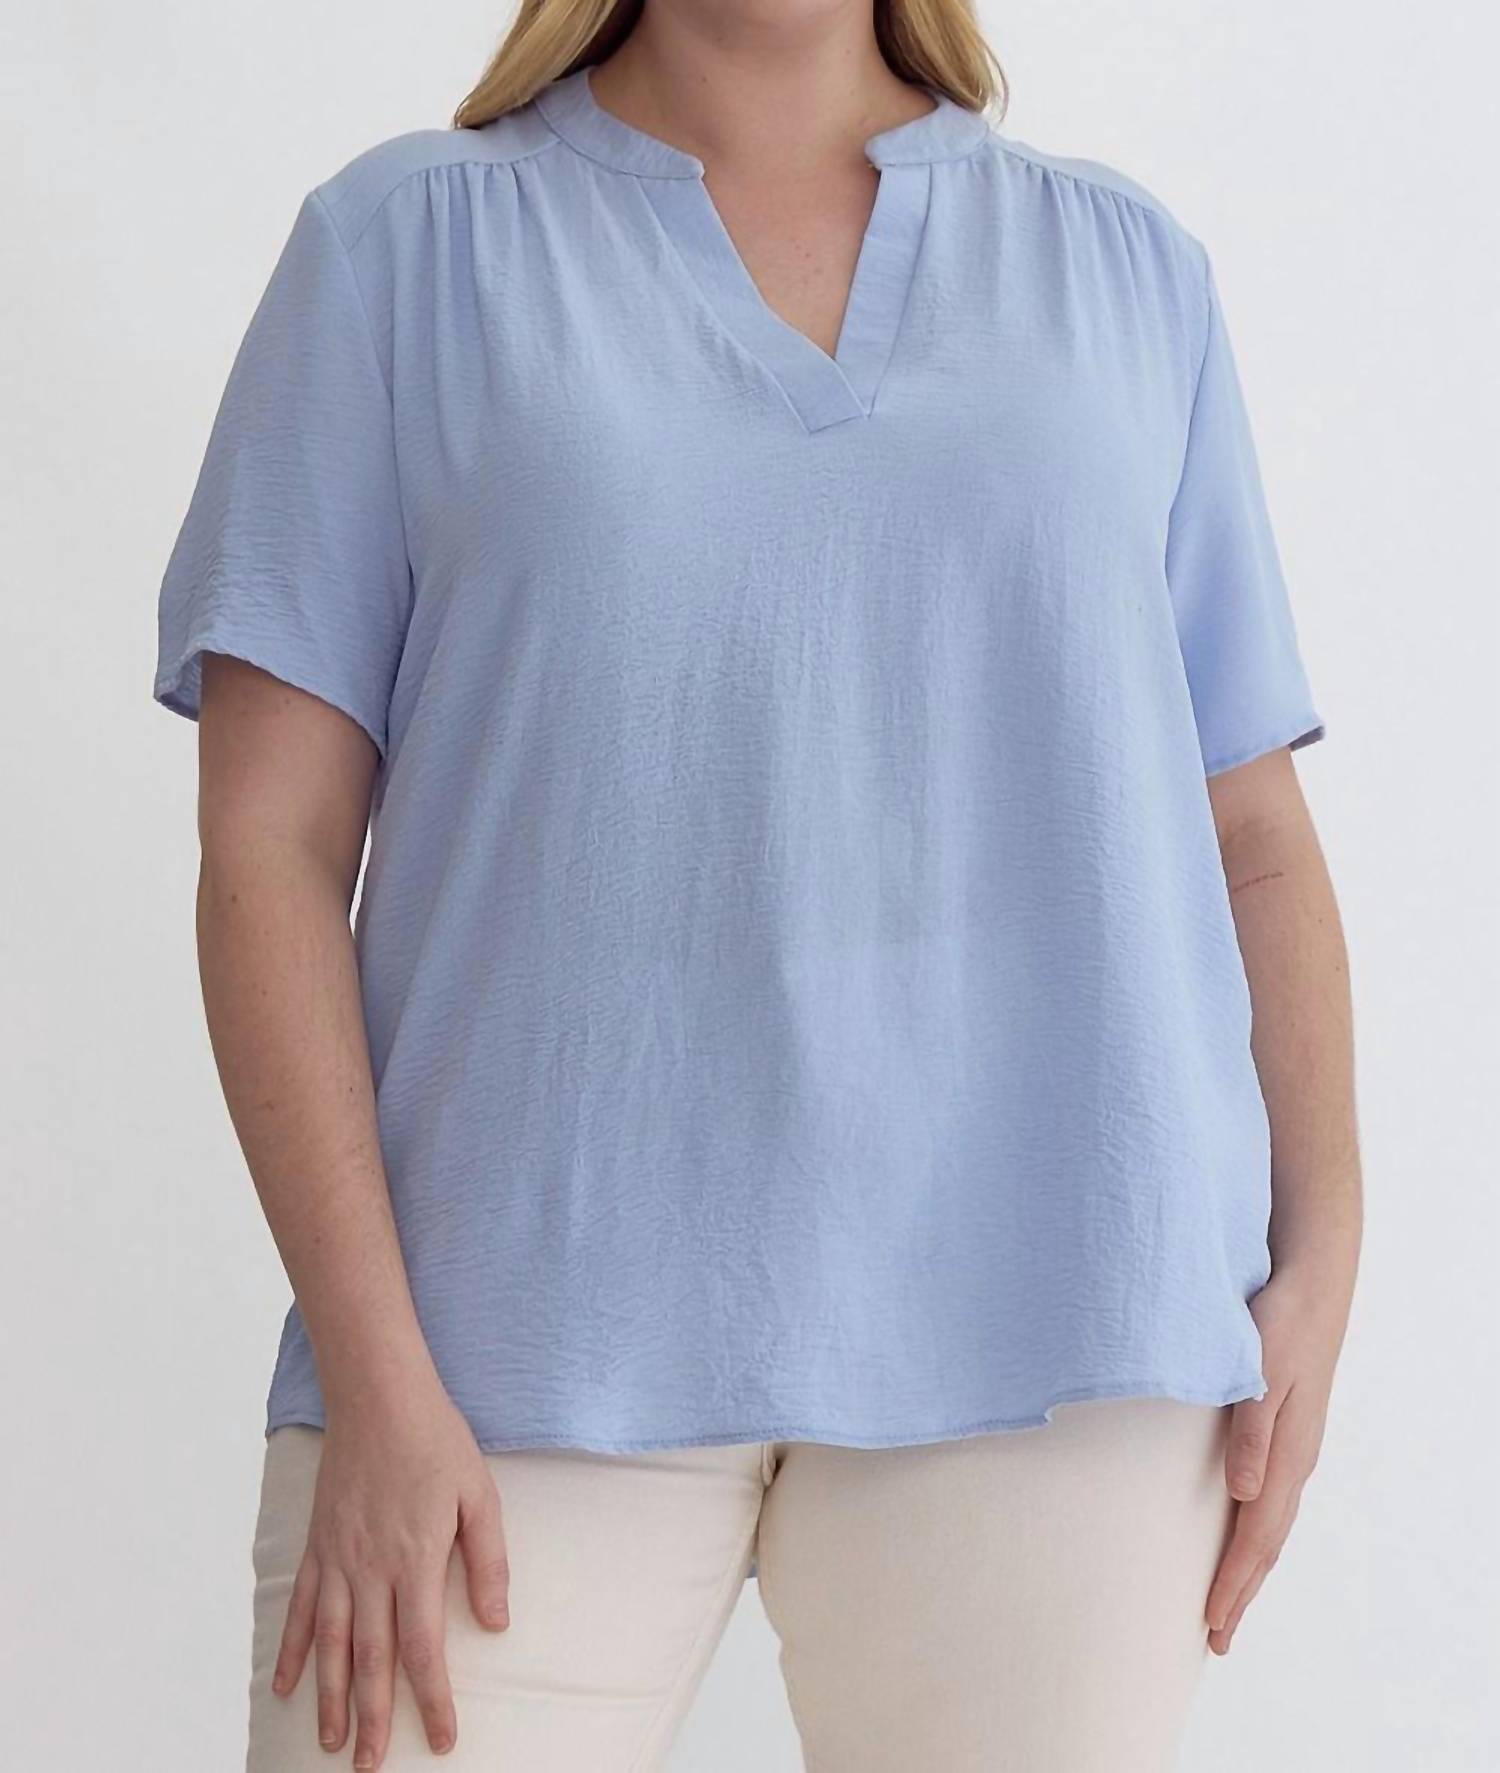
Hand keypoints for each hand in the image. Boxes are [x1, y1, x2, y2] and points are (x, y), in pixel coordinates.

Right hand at [269, 1381, 511, 1767]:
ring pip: (332, 1646)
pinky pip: (302, 1608)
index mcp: (415, 1561)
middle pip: (372, 1661)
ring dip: (331, 1699)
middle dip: (373, 1720)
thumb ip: (486, 1562)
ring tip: (332, 1745)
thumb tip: (496, 1624)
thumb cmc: (436, 1441)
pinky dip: (293, 1651)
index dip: (432, 1700)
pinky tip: (286, 1687)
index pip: (422, 1649)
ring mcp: (338, 1560)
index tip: (442, 1740)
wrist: (378, 1396)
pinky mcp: (317, 1545)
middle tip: (371, 1768)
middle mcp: (371, 1570)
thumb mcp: (479, 1495)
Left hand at [1206, 1259, 1353, 1653]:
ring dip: (1248, 1565)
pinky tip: (1242, 1531)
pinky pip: (1270, 1496)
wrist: (1311, 1281)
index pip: (1256, 1535)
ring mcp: (1293, 1446)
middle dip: (1240, 1590)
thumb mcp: (1258, 1372)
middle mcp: (1293, 1458)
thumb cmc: (1279, 1322)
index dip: (1233, 1581)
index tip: (1211, 1623)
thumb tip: (1243, 1492)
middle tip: (1215, 1637)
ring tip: (1226, 1599)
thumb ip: (1250, 1431)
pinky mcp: (1286, 1428)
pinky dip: (1255, 1529)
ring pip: (1269, 1522)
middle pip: (1265, 1541)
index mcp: (1286, 1453)